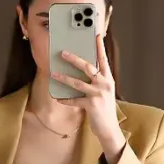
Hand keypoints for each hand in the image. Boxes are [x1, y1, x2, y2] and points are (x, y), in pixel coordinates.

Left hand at [51, 34, 125, 163]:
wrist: (109, 129)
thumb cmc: (105, 110)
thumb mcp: (104, 93)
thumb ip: (97, 82)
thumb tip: (83, 72)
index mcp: (108, 79)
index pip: (103, 59)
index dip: (99, 47)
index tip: (95, 34)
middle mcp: (104, 84)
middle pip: (88, 67)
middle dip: (74, 59)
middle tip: (63, 53)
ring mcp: (98, 94)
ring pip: (78, 82)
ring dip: (64, 78)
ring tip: (54, 74)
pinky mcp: (91, 105)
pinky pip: (74, 100)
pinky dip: (65, 99)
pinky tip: (58, 97)